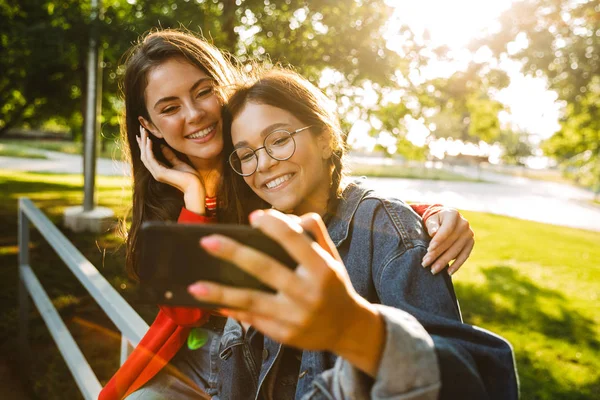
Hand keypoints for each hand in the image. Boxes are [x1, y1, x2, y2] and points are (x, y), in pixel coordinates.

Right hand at [137, 126, 205, 212]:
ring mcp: (156, 173)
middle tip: (141, 129)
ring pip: (145, 156)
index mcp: (160, 170)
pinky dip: (149, 149)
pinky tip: (149, 141)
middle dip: (142, 142)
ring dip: (144, 143)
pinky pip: (151, 159)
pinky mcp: (160, 173)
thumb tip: (162, 146)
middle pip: (144, 155)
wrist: (195, 185)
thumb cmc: (189, 176)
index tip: (142, 135)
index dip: (144, 146)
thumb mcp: (178, 162)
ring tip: (144, 132)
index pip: (148, 156)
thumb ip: (170, 156)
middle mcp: (156, 172)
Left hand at [188, 210, 384, 375]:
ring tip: (195, 286)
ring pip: (252, 300)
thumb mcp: (332, 257)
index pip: (293, 240)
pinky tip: (214, 304)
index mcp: (321, 268)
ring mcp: (295, 316)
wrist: (347, 328)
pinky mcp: (284, 334)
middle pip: (265, 269)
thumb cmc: (334, 285)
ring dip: (221, 293)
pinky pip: (253, 320)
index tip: (254, 217)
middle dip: (234, 253)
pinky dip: (232, 311)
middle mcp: (308, 292)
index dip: (273, 225)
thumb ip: (314, 234)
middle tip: (207, 241)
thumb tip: (286, 216)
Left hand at [422, 208, 474, 274]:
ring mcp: (469, 234)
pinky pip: (464, 255)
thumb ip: (432, 225)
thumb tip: (433, 232)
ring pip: (456, 250)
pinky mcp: (471, 243)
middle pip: (450, 242)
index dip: (438, 240)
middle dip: (436, 254)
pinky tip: (448, 272)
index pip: (446, 229)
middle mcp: (464, 224)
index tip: (429, 249)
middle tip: (425, 263)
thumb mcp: (431, 219)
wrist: (445, 220)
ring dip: (444, 262)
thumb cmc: (435, 220)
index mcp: (453, 214)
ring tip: (433, 270)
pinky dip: (456, 265)